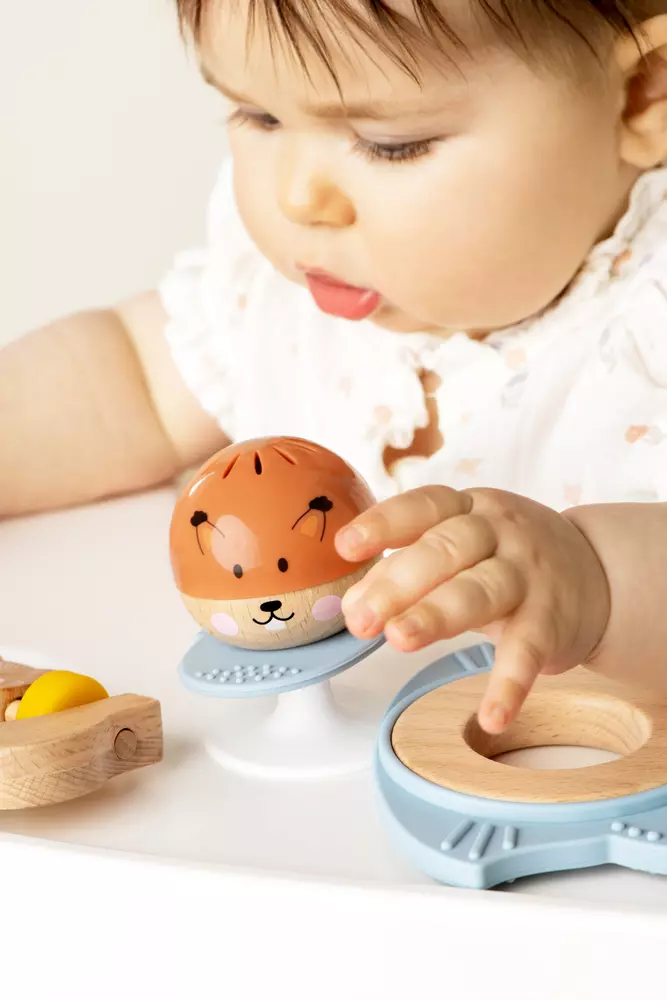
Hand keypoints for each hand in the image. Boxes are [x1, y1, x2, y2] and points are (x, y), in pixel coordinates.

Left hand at [335, 487, 609, 733]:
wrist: (598, 573)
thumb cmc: (503, 558)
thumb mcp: (459, 548)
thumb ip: (405, 570)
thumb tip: (351, 605)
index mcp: (466, 509)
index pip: (423, 507)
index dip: (384, 523)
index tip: (346, 547)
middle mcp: (499, 533)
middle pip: (446, 550)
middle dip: (398, 583)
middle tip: (359, 619)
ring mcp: (528, 575)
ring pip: (481, 591)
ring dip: (438, 615)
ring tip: (399, 640)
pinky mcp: (551, 620)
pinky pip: (527, 650)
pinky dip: (510, 684)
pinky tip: (492, 716)